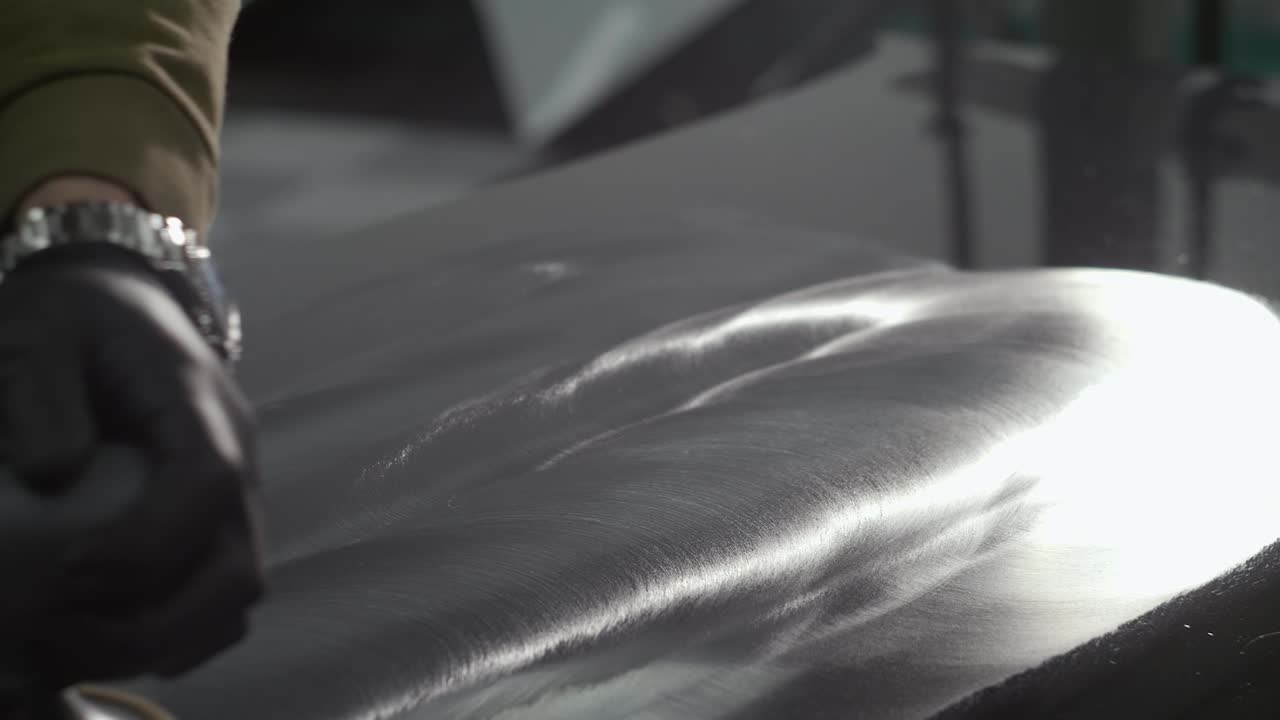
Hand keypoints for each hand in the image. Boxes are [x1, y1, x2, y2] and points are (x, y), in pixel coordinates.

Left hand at [0, 242, 263, 683]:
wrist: (121, 301)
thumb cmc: (77, 314)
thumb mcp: (39, 328)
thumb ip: (41, 393)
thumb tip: (55, 475)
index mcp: (199, 407)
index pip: (208, 486)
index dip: (146, 545)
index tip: (68, 572)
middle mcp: (236, 457)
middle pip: (239, 566)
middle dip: (157, 621)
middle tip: (65, 630)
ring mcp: (235, 494)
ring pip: (236, 596)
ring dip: (166, 637)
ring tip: (79, 644)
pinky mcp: (217, 519)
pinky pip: (220, 597)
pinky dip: (175, 633)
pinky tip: (111, 637)